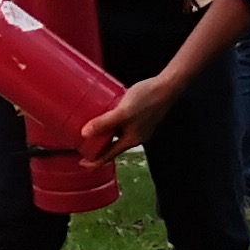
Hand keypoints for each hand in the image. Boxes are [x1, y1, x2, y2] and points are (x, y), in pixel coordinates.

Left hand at [81, 54, 197, 165]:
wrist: (168, 86)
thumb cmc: (148, 99)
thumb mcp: (122, 112)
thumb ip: (104, 123)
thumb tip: (84, 134)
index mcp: (131, 140)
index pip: (109, 157)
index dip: (94, 162)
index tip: (81, 163)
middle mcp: (135, 136)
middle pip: (112, 147)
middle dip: (97, 147)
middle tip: (81, 143)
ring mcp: (139, 126)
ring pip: (117, 134)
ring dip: (104, 133)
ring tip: (90, 127)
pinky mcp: (140, 116)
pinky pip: (122, 123)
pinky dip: (112, 122)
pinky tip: (106, 112)